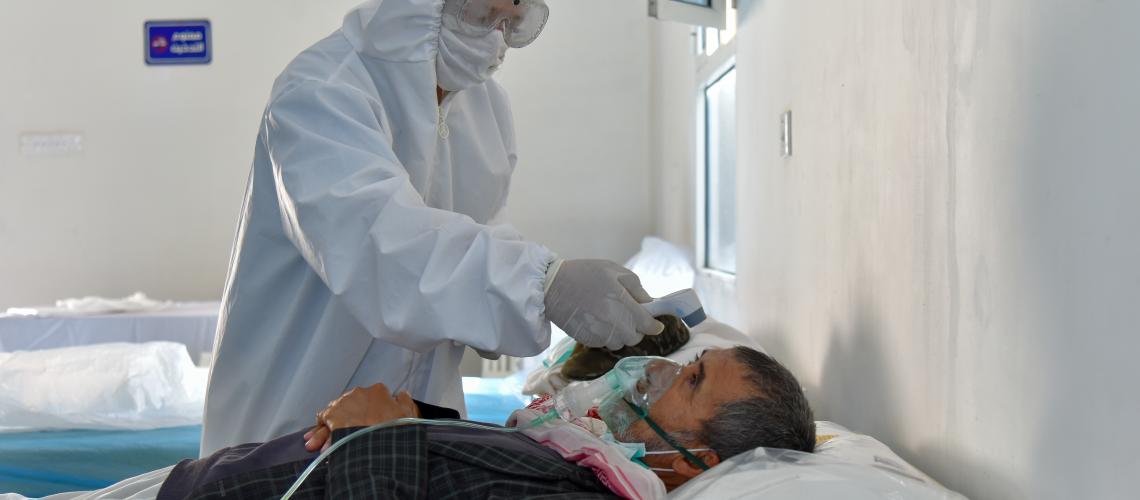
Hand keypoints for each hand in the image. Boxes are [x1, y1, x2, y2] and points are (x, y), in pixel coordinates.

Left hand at [304, 384, 419, 451]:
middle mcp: (359, 393)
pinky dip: (324, 431)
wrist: (376, 445)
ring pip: (337, 412)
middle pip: (354, 404)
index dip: (373, 410)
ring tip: (331, 444)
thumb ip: (405, 402)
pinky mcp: (330, 414)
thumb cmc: (393, 431)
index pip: (375, 396)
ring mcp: (344, 403)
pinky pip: (324, 420)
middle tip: (351, 434)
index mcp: (379, 392)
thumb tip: (403, 394)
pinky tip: (324, 444)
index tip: (373, 422)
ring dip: (335, 425)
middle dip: (352, 417)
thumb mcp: (408, 416)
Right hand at [543, 259, 664, 350]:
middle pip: (635, 337)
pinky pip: (605, 344)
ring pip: (620, 343)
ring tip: (613, 320)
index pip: (646, 324)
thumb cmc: (584, 273)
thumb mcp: (613, 270)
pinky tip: (599, 323)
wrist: (551, 286)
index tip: (657, 325)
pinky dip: (607, 337)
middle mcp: (612, 321)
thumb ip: (635, 287)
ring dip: (622, 335)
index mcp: (620, 302)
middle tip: (629, 317)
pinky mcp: (587, 340)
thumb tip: (649, 303)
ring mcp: (599, 333)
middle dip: (636, 329)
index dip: (654, 325)